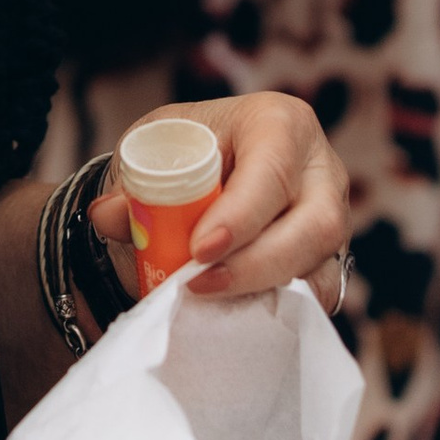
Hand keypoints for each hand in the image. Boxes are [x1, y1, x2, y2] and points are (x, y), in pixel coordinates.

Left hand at [90, 91, 350, 306]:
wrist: (198, 174)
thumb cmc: (184, 153)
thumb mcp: (152, 152)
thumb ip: (132, 186)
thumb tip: (108, 215)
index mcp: (279, 123)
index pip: (272, 170)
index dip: (241, 215)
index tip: (200, 249)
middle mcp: (319, 170)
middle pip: (316, 225)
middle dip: (258, 264)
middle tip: (201, 284)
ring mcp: (332, 218)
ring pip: (321, 266)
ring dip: (263, 291)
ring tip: (208, 301)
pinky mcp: (327, 260)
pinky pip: (317, 296)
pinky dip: (276, 310)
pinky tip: (233, 315)